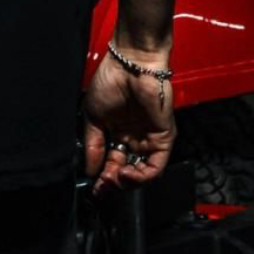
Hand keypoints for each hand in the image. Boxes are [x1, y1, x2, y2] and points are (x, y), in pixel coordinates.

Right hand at [83, 48, 175, 195]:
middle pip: (127, 171)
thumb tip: (90, 170)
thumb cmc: (110, 82)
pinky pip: (156, 165)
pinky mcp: (164, 138)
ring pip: (143, 173)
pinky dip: (142, 176)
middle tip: (103, 187)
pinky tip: (127, 174)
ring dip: (128, 182)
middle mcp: (135, 137)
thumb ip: (93, 144)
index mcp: (118, 132)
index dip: (103, 176)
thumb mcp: (93, 116)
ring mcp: (150, 138)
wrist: (130, 66)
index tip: (94, 186)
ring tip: (115, 179)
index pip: (112, 162)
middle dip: (114, 183)